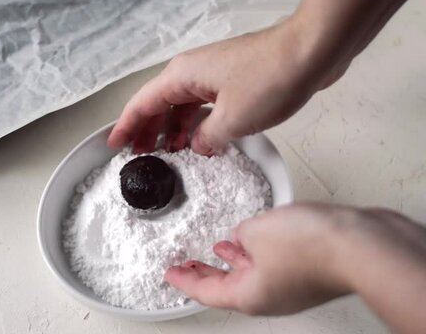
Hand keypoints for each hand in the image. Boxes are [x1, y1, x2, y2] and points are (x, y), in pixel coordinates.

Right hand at [107, 19, 347, 154]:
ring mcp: (213, 74)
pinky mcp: (233, 79)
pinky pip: (204, 104)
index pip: (142, 105)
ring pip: (182, 105)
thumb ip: (207, 139)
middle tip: (140, 154)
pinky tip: (202, 140)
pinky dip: (198, 123)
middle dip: (148, 130)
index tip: (114, 144)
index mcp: (182, 76)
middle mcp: (193, 72)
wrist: (311, 52)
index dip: (126, 127)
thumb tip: (199, 146)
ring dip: (174, 129)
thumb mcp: (232, 120)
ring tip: (170, 153)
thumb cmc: (272, 75)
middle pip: (159, 104)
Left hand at [164, 203, 354, 314]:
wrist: (359, 246)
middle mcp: (268, 296)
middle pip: (226, 287)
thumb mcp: (257, 232)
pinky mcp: (305, 271)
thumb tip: (244, 238)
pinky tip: (252, 239)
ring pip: (249, 274)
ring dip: (230, 261)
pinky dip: (253, 252)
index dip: (183, 281)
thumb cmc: (311, 247)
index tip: (169, 274)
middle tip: (186, 265)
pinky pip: (269, 263)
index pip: (205, 292)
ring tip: (216, 249)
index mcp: (248, 295)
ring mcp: (289, 286)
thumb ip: (241, 236)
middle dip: (203, 273)